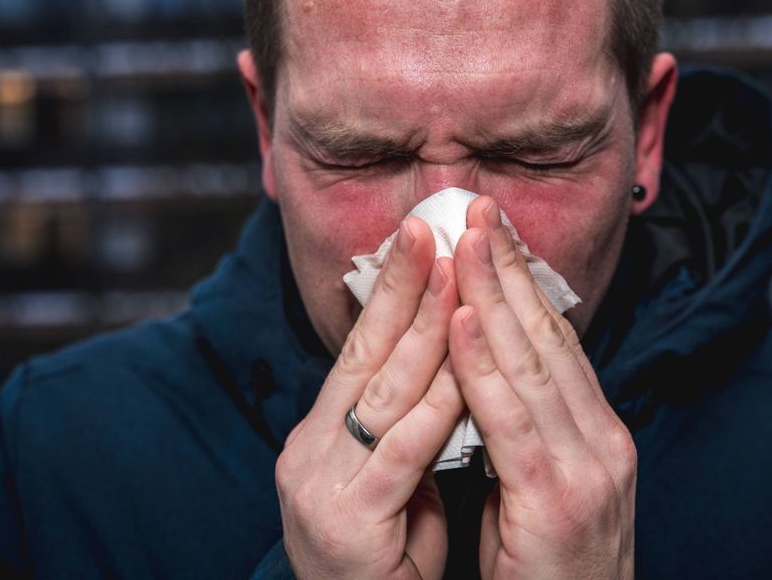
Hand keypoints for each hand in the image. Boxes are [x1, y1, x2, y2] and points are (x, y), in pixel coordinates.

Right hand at [275, 217, 465, 579]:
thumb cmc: (385, 562)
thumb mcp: (392, 482)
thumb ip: (409, 425)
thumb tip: (451, 362)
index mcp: (319, 435)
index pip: (361, 348)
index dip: (394, 290)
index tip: (425, 235)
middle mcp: (309, 451)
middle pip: (364, 352)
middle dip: (403, 285)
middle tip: (432, 225)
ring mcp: (320, 487)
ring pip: (383, 391)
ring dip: (424, 324)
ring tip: (454, 269)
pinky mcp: (346, 524)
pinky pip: (401, 451)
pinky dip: (436, 403)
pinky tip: (462, 362)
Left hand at [448, 196, 636, 579]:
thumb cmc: (551, 573)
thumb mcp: (544, 489)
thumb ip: (528, 430)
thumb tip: (487, 373)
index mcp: (601, 433)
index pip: (558, 341)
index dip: (524, 282)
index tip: (494, 231)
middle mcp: (604, 440)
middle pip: (549, 336)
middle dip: (509, 268)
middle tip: (477, 209)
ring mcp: (588, 470)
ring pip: (533, 364)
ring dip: (493, 295)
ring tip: (462, 241)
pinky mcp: (557, 502)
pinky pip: (513, 420)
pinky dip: (486, 364)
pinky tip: (463, 320)